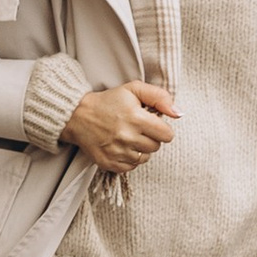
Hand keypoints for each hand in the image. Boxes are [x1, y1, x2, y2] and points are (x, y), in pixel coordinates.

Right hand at [63, 82, 179, 171]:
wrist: (77, 116)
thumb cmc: (109, 101)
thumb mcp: (134, 89)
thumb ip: (159, 97)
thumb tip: (178, 114)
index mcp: (136, 118)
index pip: (167, 135)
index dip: (161, 128)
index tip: (151, 123)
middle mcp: (127, 137)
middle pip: (156, 147)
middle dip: (150, 138)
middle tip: (137, 128)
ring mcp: (117, 152)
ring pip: (145, 158)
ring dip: (140, 149)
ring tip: (127, 137)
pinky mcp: (109, 163)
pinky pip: (131, 167)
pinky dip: (128, 158)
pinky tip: (120, 146)